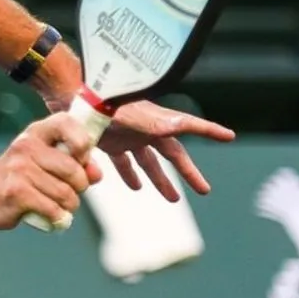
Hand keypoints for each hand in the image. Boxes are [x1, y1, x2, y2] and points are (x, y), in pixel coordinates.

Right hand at [0, 112, 102, 230]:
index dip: (82, 142)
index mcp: (37, 133)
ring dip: (68, 206)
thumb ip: (76, 163)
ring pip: (65, 193)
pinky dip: (57, 217)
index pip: (66, 123)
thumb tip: (95, 174)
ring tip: (57, 205)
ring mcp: (19, 168)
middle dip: (79, 187)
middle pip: (73, 170)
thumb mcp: (46, 161)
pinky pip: (53, 208)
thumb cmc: (22, 176)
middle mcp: (26, 146)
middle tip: (68, 191)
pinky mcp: (15, 192)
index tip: (81, 158)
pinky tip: (51, 216)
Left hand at [97, 101, 234, 201]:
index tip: (229, 136)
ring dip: (160, 180)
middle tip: (204, 190)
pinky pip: (123, 162)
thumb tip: (177, 125)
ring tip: (173, 199)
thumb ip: (152, 122)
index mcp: (155, 121)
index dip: (209, 130)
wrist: (69, 98)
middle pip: (173, 154)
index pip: (188, 125)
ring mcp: (128, 136)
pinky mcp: (110, 142)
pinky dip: (129, 174)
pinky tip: (135, 188)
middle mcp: (146, 129)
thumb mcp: (129, 114)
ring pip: (149, 162)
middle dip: (188, 172)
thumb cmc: (101, 103)